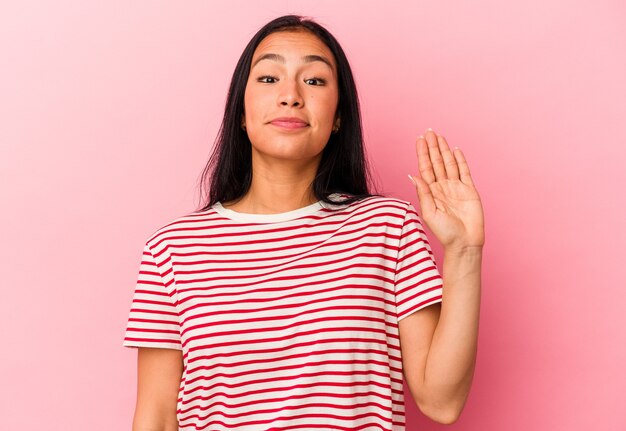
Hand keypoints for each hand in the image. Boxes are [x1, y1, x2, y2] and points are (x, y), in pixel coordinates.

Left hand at [408, 129, 484, 251]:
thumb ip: (423, 193)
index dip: (422, 154)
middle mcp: (443, 187)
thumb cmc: (445, 233)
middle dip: (432, 147)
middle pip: (436, 162)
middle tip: (429, 131)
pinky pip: (464, 172)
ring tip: (439, 136)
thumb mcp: (429, 213)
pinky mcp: (470, 191)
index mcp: (431, 192)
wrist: (464, 243)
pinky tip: (455, 150)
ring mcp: (456, 188)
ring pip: (449, 164)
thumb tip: (413, 176)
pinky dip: (460, 160)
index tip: (419, 140)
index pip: (425, 168)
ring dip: (444, 150)